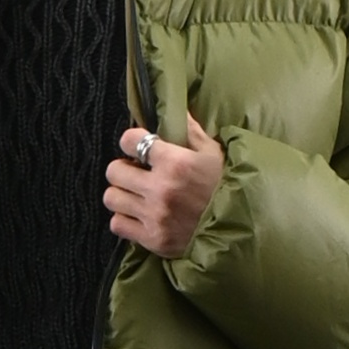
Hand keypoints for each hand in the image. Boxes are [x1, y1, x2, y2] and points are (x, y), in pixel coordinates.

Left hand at [105, 113, 225, 259]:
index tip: (137, 147)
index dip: (130, 141)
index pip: (130, 141)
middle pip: (114, 172)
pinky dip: (123, 220)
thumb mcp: (212, 153)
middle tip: (134, 173)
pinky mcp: (152, 239)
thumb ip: (189, 130)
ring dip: (120, 195)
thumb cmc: (225, 186)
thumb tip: (175, 109)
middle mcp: (160, 189)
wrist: (237, 229)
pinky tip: (136, 216)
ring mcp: (154, 216)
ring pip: (111, 198)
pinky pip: (118, 225)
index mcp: (174, 162)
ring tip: (133, 195)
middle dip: (122, 169)